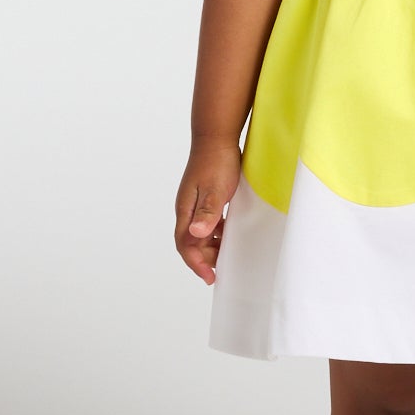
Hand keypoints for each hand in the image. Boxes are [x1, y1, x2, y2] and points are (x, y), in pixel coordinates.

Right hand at [175, 141, 243, 283]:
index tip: (209, 276)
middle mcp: (187, 209)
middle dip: (204, 258)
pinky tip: (229, 233)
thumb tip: (198, 234)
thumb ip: (207, 212)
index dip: (196, 263)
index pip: (185, 244)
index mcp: (186, 210)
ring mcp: (195, 203)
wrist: (216, 137)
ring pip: (200, 233)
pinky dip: (217, 233)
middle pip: (191, 242)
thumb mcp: (215, 189)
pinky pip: (208, 223)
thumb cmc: (216, 162)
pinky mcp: (205, 197)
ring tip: (227, 255)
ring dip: (211, 247)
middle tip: (222, 269)